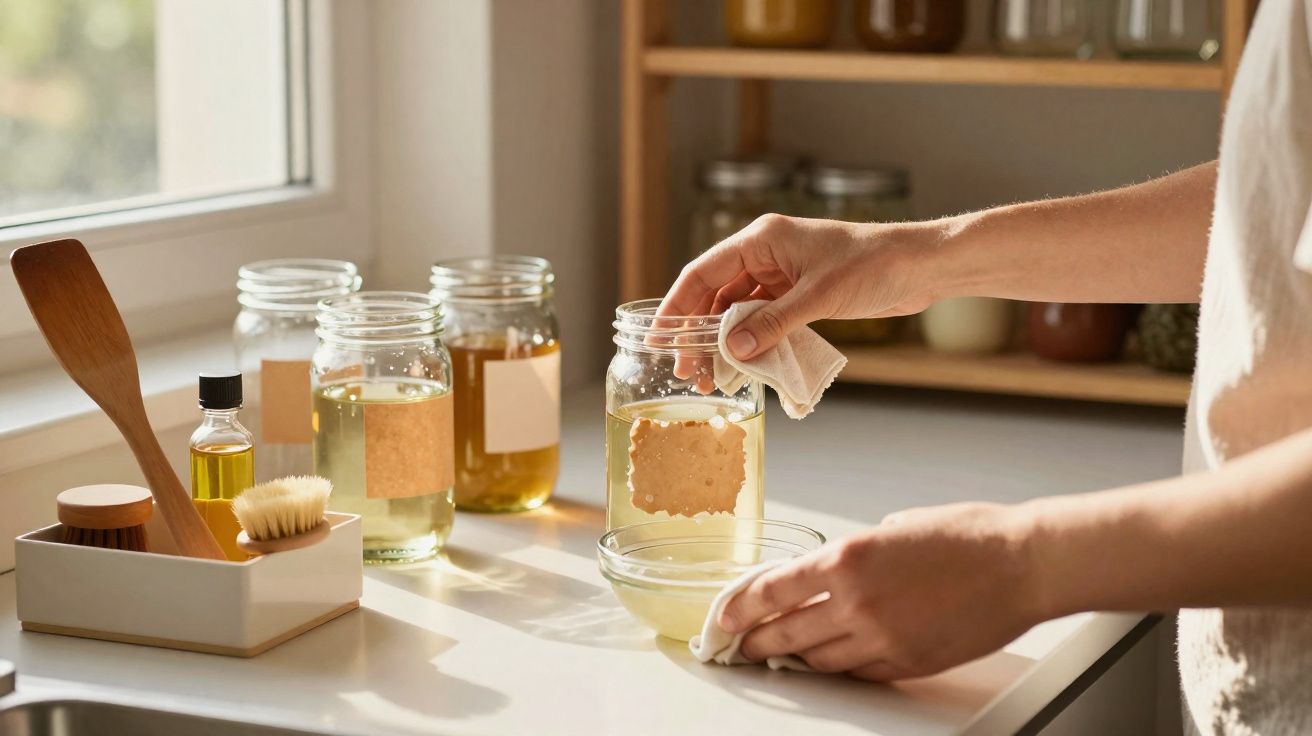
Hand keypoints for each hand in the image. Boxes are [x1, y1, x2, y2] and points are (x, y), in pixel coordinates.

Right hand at [658, 214, 940, 360]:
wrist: (920, 266)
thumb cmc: (874, 265)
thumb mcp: (819, 296)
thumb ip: (774, 323)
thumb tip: (734, 352)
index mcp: (761, 239)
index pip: (702, 273)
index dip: (675, 306)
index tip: (657, 338)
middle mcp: (764, 254)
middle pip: (714, 294)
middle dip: (696, 332)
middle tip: (685, 370)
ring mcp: (781, 275)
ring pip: (735, 311)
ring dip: (722, 342)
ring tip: (710, 378)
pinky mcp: (798, 294)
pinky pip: (760, 319)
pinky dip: (749, 342)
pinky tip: (741, 367)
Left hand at [724, 502, 1043, 680]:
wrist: (1021, 564)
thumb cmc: (966, 535)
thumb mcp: (895, 528)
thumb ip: (858, 552)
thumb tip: (836, 570)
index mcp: (847, 559)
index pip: (771, 590)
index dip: (740, 607)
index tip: (724, 616)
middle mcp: (856, 601)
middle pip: (786, 632)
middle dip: (757, 641)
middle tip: (741, 644)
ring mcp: (881, 637)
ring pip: (818, 659)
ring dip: (794, 658)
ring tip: (779, 655)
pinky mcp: (907, 662)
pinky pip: (857, 671)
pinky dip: (838, 666)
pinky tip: (828, 661)